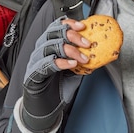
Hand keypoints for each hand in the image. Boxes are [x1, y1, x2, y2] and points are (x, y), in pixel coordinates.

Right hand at [21, 18, 89, 132]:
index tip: (83, 26)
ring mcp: (36, 61)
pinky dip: (60, 62)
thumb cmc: (58, 87)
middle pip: (53, 33)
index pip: (56, 26)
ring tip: (83, 58)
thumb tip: (100, 52)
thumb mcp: (76, 70)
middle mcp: (41, 50)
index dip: (69, 24)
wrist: (45, 108)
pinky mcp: (33, 74)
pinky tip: (72, 64)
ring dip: (70, 50)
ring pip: (49, 46)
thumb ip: (83, 60)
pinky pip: (45, 64)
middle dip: (72, 35)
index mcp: (50, 45)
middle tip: (87, 43)